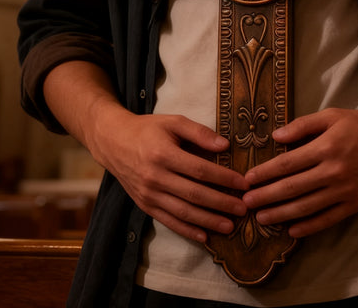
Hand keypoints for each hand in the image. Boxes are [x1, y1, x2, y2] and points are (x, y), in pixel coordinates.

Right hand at [90, 104, 248, 243]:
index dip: (224, 178)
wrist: (114, 142)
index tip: (244, 183)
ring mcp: (149, 194)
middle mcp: (155, 177)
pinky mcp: (145, 205)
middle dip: (222, 203)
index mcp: (164, 154)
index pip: (200, 170)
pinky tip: (205, 236)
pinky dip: (187, 231)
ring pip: (183, 213)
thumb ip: (199, 132)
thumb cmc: (148, 129)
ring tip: (230, 226)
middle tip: (244, 208)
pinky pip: (169, 221)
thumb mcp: (173, 121)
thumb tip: (225, 146)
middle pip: (194, 195)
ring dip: (209, 221)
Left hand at [242, 107, 357, 237]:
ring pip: (307, 207)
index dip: (265, 173)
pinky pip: (328, 219)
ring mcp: (345, 191)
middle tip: (245, 203)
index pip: (287, 164)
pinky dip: (309, 227)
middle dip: (266, 197)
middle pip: (292, 188)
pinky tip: (293, 230)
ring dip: (281, 214)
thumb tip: (276, 135)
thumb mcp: (333, 115)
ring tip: (262, 218)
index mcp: (326, 147)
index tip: (247, 180)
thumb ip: (304, 124)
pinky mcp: (357, 204)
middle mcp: (333, 172)